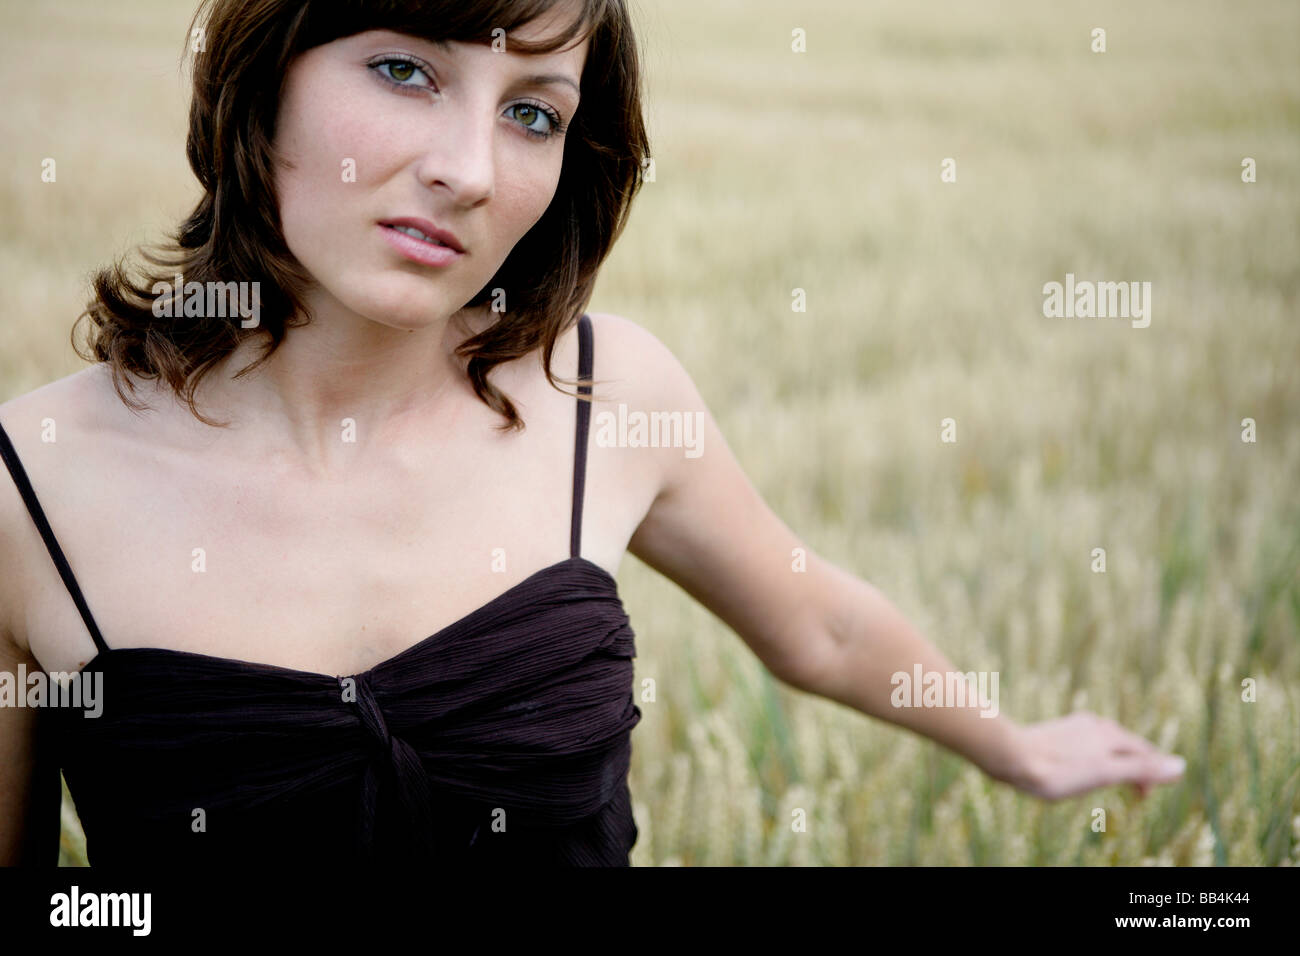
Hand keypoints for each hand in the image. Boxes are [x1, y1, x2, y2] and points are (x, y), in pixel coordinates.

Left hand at [998, 711, 1185, 800]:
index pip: (1144, 753)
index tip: (1145, 796)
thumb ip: (1142, 770)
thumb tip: (1182, 766)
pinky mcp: (1057, 732)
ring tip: (1115, 778)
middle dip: (1137, 766)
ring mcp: (1075, 726)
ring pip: (1106, 744)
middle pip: (1127, 746)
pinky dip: (1096, 757)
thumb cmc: (1058, 769)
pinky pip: (1087, 744)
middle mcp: (1095, 725)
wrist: (1010, 755)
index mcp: (1110, 734)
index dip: (1153, 773)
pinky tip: (1083, 763)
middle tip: (1139, 792)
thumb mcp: (1105, 773)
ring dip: (1117, 761)